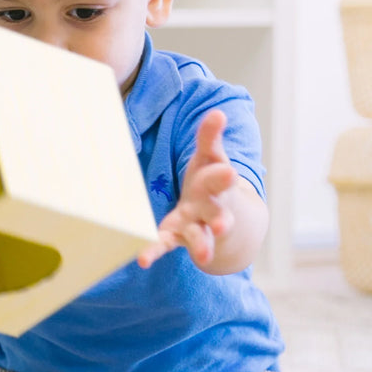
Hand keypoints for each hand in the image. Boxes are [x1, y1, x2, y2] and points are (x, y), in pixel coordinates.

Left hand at [137, 109, 238, 268]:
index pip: (221, 177)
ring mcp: (195, 226)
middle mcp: (210, 208)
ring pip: (200, 237)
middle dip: (220, 218)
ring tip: (202, 256)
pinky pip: (166, 245)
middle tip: (222, 225)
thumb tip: (218, 112)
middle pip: (216, 213)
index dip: (223, 175)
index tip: (229, 174)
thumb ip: (210, 138)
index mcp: (216, 184)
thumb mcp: (211, 159)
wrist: (222, 223)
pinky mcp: (177, 238)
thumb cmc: (210, 182)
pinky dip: (154, 251)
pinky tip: (142, 259)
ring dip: (201, 245)